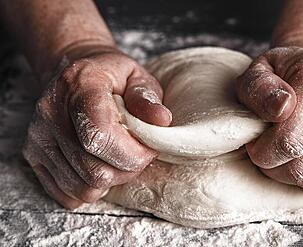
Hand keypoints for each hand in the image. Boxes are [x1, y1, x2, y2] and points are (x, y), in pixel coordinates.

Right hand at [23, 47, 171, 208]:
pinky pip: (68, 194)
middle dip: (127, 170)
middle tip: (135, 152)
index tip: (147, 148)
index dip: (132, 153)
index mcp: (80, 86)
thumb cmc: (109, 77)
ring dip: (110, 181)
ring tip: (116, 156)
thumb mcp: (137, 77)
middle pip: (95, 171)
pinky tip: (97, 164)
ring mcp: (38, 136)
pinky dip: (90, 188)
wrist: (71, 74)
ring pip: (83, 188)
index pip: (100, 136)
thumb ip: (147, 98)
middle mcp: (51, 112)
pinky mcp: (33, 155)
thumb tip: (161, 120)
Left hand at [236, 47, 302, 200]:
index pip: (290, 140)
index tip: (254, 145)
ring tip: (284, 157)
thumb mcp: (259, 71)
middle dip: (274, 169)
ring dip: (293, 179)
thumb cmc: (282, 76)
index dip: (263, 152)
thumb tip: (281, 108)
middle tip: (266, 154)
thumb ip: (259, 87)